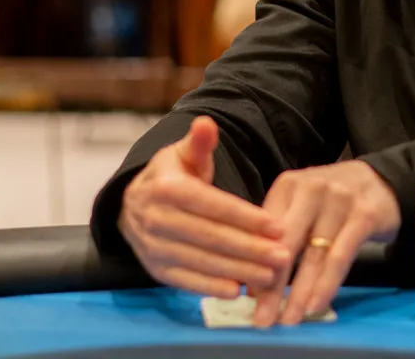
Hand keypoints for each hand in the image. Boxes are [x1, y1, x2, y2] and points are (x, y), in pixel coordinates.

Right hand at [119, 116, 293, 298]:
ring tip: (270, 276)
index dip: (245, 217)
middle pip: (209, 236)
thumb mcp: (183, 154)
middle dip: (249, 248)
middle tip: (283, 256)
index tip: (276, 227)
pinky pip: (184, 281)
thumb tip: (206, 123)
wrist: (131, 205)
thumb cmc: (170, 176)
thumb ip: (199, 142)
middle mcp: (155, 218)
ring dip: (237, 270)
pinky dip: (210, 287)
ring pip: (200, 261)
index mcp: (166, 187)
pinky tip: (238, 291)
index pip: (212, 204)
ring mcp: (153, 247)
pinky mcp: (154, 269)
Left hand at [250, 160, 401, 327]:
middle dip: (272, 286)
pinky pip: (341, 256)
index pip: (265, 232)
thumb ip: (279, 233)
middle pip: (286, 244)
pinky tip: (316, 305)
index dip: (253, 265)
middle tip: (262, 320)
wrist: (382, 180)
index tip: (245, 298)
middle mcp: (312, 189)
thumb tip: (254, 283)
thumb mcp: (302, 203)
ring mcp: (339, 200)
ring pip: (314, 254)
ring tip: (289, 320)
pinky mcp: (363, 215)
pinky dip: (327, 284)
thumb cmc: (332, 199)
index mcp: (288, 185)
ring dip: (300, 293)